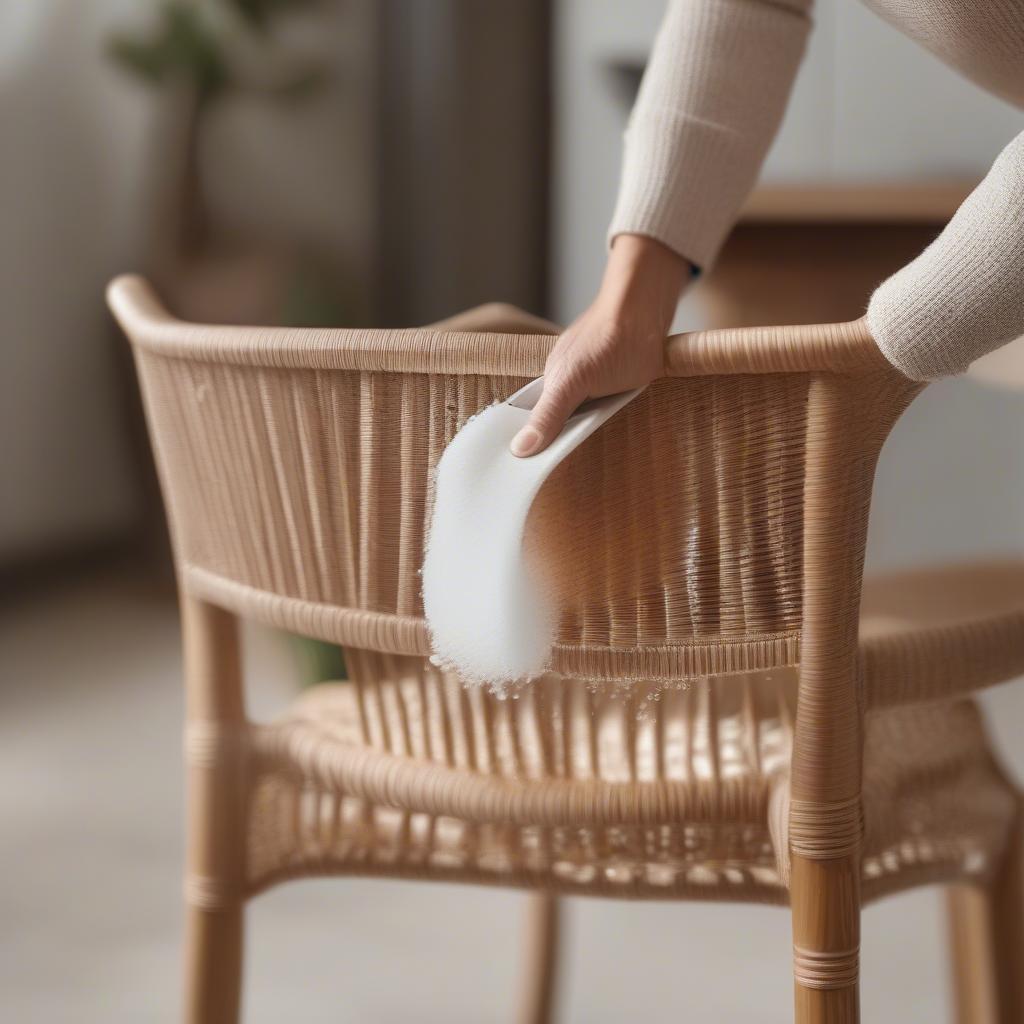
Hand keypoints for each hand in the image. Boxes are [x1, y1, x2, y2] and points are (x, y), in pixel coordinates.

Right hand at [510, 234, 691, 456]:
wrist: (645, 311)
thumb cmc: (609, 340)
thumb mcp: (572, 384)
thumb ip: (548, 416)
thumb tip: (519, 449)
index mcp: (552, 381)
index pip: (534, 419)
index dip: (531, 443)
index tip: (523, 473)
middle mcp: (571, 381)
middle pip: (559, 421)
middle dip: (555, 443)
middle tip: (552, 474)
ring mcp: (596, 380)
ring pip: (584, 415)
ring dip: (584, 431)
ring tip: (578, 460)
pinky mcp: (620, 378)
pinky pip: (607, 405)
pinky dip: (605, 418)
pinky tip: (609, 429)